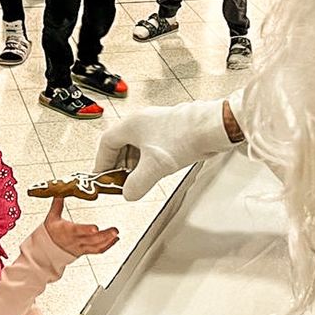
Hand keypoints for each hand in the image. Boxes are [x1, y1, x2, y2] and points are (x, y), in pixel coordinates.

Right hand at [43, 197, 118, 255]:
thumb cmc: (50, 234)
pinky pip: (97, 250)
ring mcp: (81, 246)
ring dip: (108, 240)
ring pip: (96, 246)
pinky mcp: (84, 251)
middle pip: (91, 239)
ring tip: (116, 234)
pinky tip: (114, 240)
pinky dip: (107, 246)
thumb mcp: (52, 217)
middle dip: (104, 235)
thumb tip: (60, 192)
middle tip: (115, 230)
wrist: (46, 250)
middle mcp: (75, 240)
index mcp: (67, 231)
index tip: (95, 228)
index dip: (86, 230)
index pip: (77, 230)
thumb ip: (57, 204)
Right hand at [94, 98, 237, 200]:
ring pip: (137, 145)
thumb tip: (129, 193)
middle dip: (119, 165)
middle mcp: (142, 121)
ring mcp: (157, 124)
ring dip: (134, 164)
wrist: (212, 128)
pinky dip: (148, 160)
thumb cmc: (184, 137)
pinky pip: (151, 146)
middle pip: (121, 144)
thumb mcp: (155, 167)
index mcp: (132, 124)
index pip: (107, 143)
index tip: (102, 177)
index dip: (102, 162)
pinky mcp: (170, 130)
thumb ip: (136, 184)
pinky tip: (155, 171)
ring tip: (138, 179)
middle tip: (120, 181)